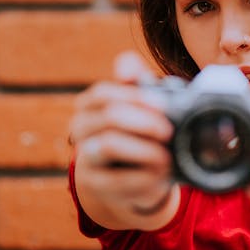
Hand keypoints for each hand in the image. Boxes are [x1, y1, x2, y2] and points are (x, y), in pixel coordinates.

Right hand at [69, 52, 174, 226]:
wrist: (136, 177)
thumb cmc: (141, 133)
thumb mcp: (141, 106)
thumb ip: (135, 80)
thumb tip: (125, 65)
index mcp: (89, 105)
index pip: (103, 94)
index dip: (135, 97)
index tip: (163, 105)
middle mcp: (80, 129)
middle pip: (109, 116)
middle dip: (145, 123)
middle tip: (169, 131)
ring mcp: (85, 157)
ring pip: (110, 145)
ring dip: (145, 149)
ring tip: (167, 155)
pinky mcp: (95, 185)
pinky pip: (118, 178)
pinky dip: (145, 175)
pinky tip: (161, 173)